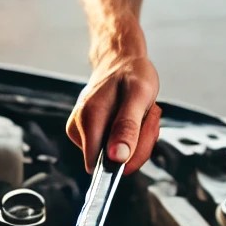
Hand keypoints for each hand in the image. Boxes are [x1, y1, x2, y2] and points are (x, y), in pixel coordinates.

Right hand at [67, 51, 161, 174]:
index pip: (102, 166)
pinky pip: (114, 145)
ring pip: (116, 154)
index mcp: (89, 120)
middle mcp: (79, 128)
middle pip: (112, 161)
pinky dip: (132, 134)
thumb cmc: (132, 73)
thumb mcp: (139, 97)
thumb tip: (117, 158)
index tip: (142, 134)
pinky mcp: (88, 131)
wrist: (122, 59)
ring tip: (140, 112)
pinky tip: (134, 115)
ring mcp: (82, 130)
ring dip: (138, 138)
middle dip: (138, 144)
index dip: (127, 158)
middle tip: (145, 117)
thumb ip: (127, 127)